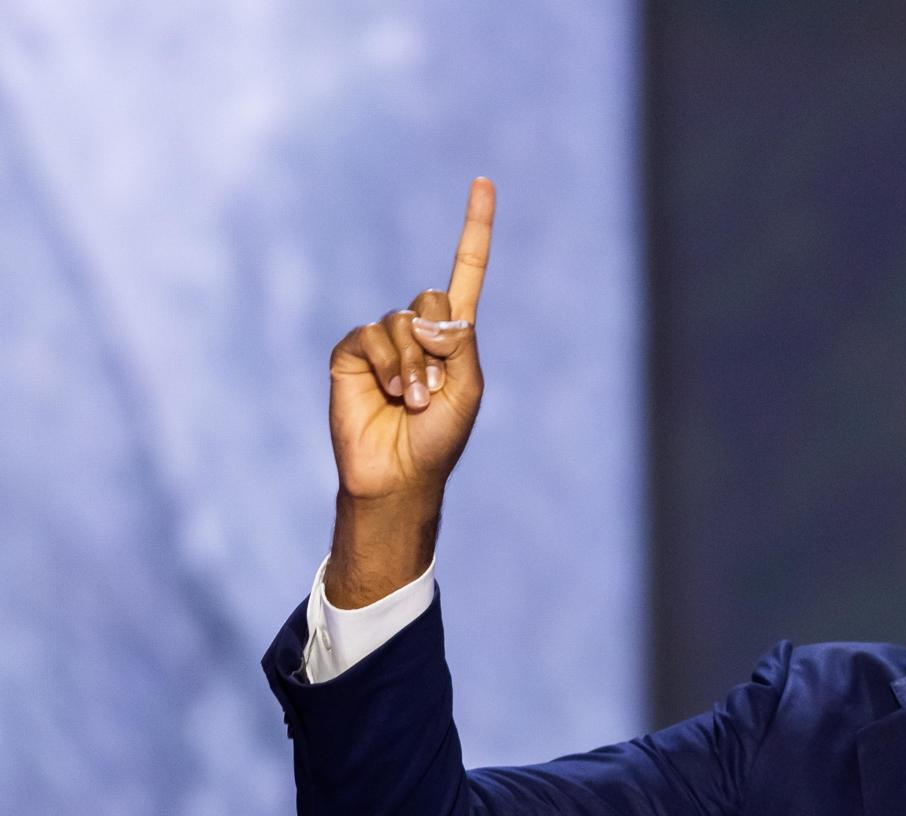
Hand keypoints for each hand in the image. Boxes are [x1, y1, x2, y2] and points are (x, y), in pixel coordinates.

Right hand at [327, 177, 493, 502]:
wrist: (398, 473)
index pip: (467, 270)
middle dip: (437, 345)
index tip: (483, 180)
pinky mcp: (351, 352)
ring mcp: (383, 339)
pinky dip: (384, 365)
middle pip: (432, 298)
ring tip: (411, 401)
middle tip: (433, 390)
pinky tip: (386, 394)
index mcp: (456, 334)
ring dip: (411, 366)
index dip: (476, 227)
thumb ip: (460, 344)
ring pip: (401, 322)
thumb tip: (426, 315)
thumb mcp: (467, 389)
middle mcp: (418, 328)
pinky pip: (369, 336)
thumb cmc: (439, 437)